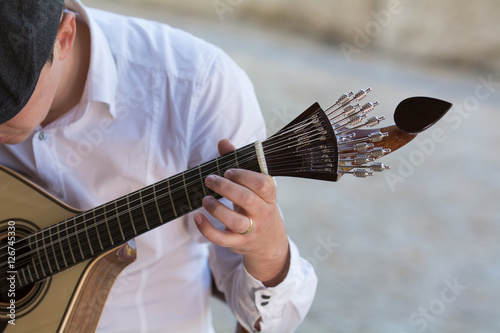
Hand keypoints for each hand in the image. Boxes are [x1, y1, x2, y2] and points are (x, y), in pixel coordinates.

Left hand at [194, 139, 289, 286]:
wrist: (268, 242)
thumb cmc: (257, 206)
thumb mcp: (254, 187)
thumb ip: (239, 163)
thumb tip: (223, 142)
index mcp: (269, 196)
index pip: (263, 183)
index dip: (244, 175)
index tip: (228, 170)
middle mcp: (262, 213)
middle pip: (247, 199)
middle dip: (225, 187)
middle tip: (210, 179)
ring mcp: (251, 230)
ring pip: (235, 221)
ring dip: (216, 209)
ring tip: (205, 198)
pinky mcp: (239, 244)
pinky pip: (221, 239)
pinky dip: (206, 229)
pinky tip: (196, 216)